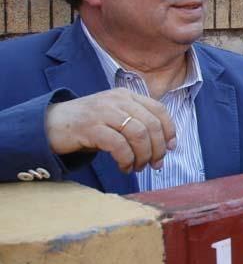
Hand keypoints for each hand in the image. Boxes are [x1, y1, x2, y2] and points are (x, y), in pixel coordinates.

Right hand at [44, 88, 175, 172]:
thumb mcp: (116, 117)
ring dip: (143, 156)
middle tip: (154, 164)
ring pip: (138, 135)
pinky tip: (124, 167)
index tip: (171, 148)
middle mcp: (117, 100)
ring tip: (138, 167)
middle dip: (158, 148)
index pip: (159, 109)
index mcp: (127, 95)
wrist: (50, 124)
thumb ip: (137, 124)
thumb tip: (164, 146)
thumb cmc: (89, 125)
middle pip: (151, 125)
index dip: (169, 130)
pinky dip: (126, 160)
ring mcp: (103, 112)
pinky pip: (119, 145)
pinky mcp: (90, 127)